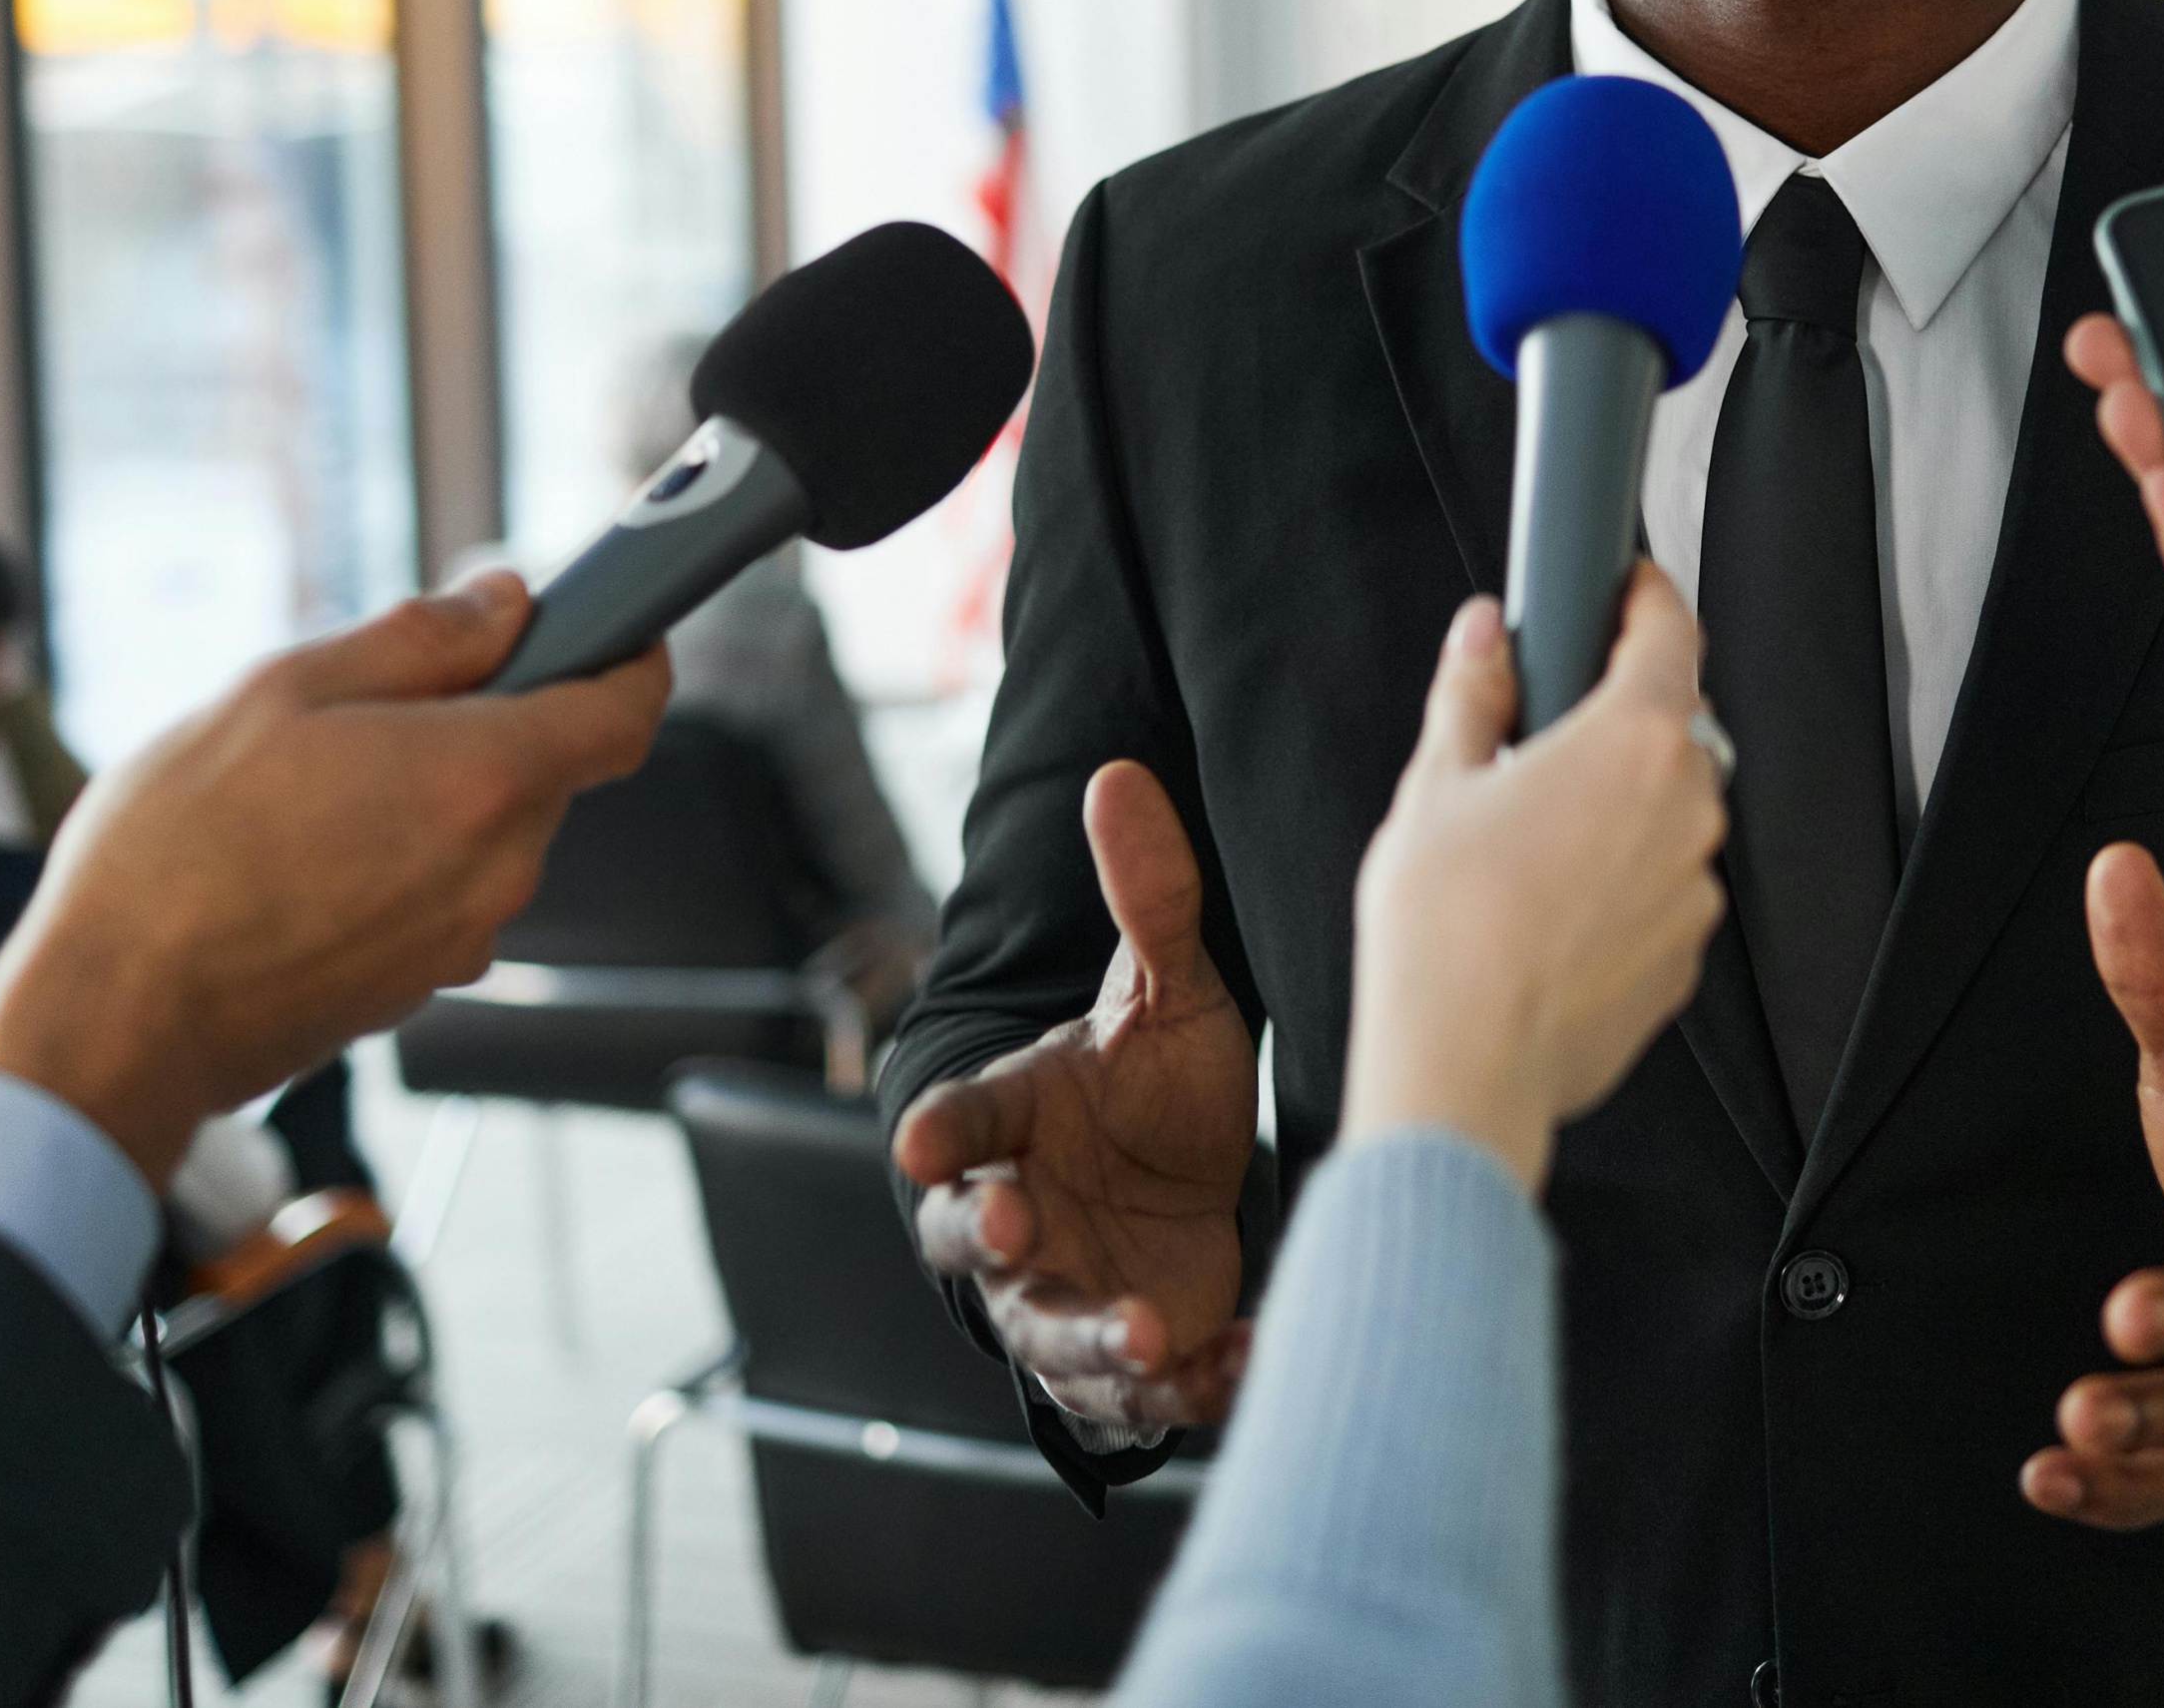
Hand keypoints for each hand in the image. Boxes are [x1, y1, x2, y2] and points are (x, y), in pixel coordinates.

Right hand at [0, 572, 666, 1186]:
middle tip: (374, 708)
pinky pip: (437, 895)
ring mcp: (460, 938)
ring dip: (427, 797)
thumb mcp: (282, 691)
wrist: (110, 1023)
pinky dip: (396, 863)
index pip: (626, 710)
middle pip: (542, 767)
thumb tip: (502, 604)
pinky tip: (298, 860)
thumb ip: (417, 638)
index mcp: (486, 778)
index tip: (608, 629)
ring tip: (308, 792)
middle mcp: (497, 867)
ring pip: (483, 833)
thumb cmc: (176, 855)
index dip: (627, 658)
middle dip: (482, 723)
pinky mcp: (414, 987)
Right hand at [892, 762, 1259, 1430]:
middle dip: (982, 1232)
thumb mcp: (1169, 991)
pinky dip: (1187, 1386)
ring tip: (1146, 1332)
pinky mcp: (1131, 1357)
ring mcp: (1067, 1293)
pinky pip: (1143, 1391)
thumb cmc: (1160, 1086)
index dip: (942, 1128)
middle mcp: (1021, 1213)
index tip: (922, 1132)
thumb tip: (1119, 773)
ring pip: (1051, 1332)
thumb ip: (1150, 897)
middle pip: (969, 1237)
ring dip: (1090, 1338)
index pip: (960, 1121)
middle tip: (1009, 1219)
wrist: (1201, 1185)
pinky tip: (1241, 1359)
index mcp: (1017, 1120)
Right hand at [1343, 573, 1727, 1191]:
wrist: (1464, 1066)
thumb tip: (1484, 637)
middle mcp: (1686, 808)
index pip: (1669, 630)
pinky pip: (1659, 890)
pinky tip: (1545, 909)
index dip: (1645, 595)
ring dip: (1613, 810)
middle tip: (1535, 735)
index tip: (1624, 584)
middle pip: (1669, 726)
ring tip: (1526, 843)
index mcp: (1634, 742)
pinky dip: (1618, 884)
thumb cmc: (1445, 930)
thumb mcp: (1436, 785)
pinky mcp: (1685, 956)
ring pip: (1663, 814)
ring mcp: (1694, 888)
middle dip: (1609, 720)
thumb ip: (1472, 693)